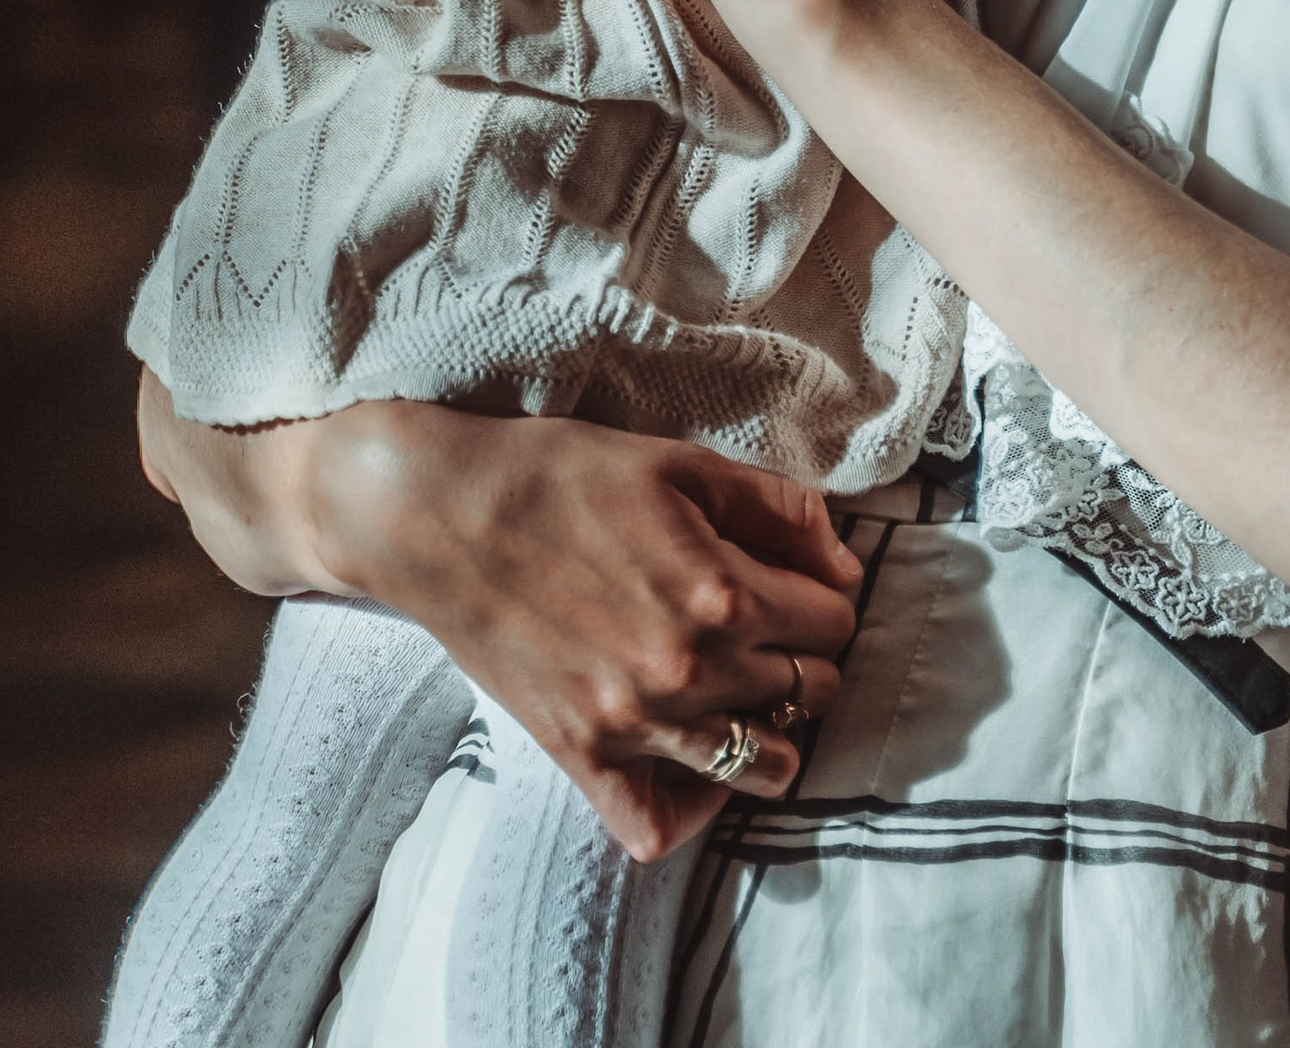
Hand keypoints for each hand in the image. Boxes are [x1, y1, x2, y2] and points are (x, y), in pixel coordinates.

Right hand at [305, 405, 861, 860]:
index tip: (805, 582)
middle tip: (777, 627)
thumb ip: (781, 511)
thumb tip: (843, 566)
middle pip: (810, 691)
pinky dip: (692, 806)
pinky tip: (697, 760)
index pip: (835, 621)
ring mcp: (634, 724)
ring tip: (751, 690)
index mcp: (724, 593)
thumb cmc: (565, 476)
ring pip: (762, 766)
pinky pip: (657, 824)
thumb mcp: (686, 464)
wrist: (446, 515)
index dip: (829, 595)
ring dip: (774, 728)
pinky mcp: (579, 755)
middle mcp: (689, 672)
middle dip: (810, 655)